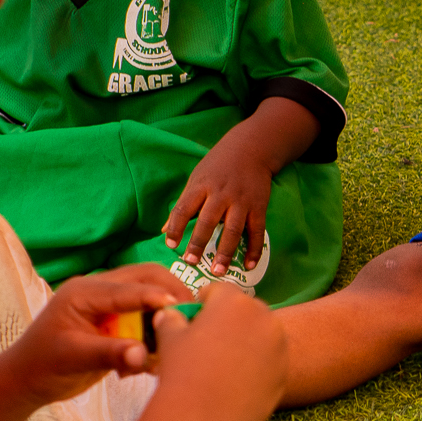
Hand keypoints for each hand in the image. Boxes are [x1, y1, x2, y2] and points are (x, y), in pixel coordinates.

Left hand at [0, 264, 188, 402]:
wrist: (28, 379)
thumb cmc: (43, 364)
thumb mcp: (74, 359)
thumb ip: (111, 355)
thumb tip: (143, 356)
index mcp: (85, 291)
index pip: (129, 287)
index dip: (158, 297)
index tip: (184, 309)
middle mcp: (99, 290)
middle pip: (147, 278)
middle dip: (172, 295)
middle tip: (193, 316)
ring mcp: (108, 304)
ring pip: (150, 296)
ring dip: (164, 317)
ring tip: (173, 341)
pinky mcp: (116, 320)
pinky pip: (145, 318)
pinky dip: (155, 334)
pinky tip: (152, 360)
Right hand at [141, 281, 285, 420]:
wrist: (199, 418)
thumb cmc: (181, 372)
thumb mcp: (168, 338)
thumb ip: (172, 318)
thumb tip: (170, 313)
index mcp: (233, 301)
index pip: (219, 291)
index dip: (204, 304)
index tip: (197, 321)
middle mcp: (263, 317)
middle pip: (245, 311)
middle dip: (230, 322)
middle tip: (211, 345)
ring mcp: (279, 346)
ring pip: (262, 336)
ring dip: (247, 343)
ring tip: (225, 366)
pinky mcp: (284, 372)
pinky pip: (270, 362)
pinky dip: (258, 367)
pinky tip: (238, 383)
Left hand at [163, 127, 277, 276]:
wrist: (251, 148)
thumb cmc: (218, 166)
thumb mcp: (196, 179)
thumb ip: (182, 205)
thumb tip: (162, 231)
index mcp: (201, 186)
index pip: (184, 208)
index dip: (176, 227)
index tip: (170, 244)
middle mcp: (221, 194)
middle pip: (208, 221)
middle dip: (198, 243)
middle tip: (190, 262)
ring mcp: (241, 201)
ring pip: (233, 229)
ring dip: (225, 252)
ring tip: (218, 271)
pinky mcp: (258, 207)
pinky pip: (257, 231)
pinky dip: (254, 249)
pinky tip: (249, 265)